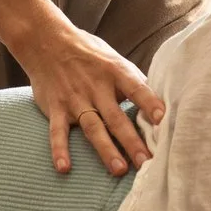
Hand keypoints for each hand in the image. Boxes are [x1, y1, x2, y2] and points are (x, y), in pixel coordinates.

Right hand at [15, 19, 164, 175]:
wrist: (46, 41)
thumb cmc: (89, 53)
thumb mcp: (114, 60)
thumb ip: (134, 82)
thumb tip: (161, 102)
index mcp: (115, 73)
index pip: (136, 89)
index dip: (150, 103)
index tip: (163, 120)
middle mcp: (96, 87)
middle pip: (116, 118)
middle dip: (132, 141)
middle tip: (146, 162)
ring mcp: (75, 99)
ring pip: (93, 128)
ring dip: (106, 149)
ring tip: (119, 169)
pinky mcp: (56, 108)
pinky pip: (57, 132)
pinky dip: (59, 150)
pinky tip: (64, 167)